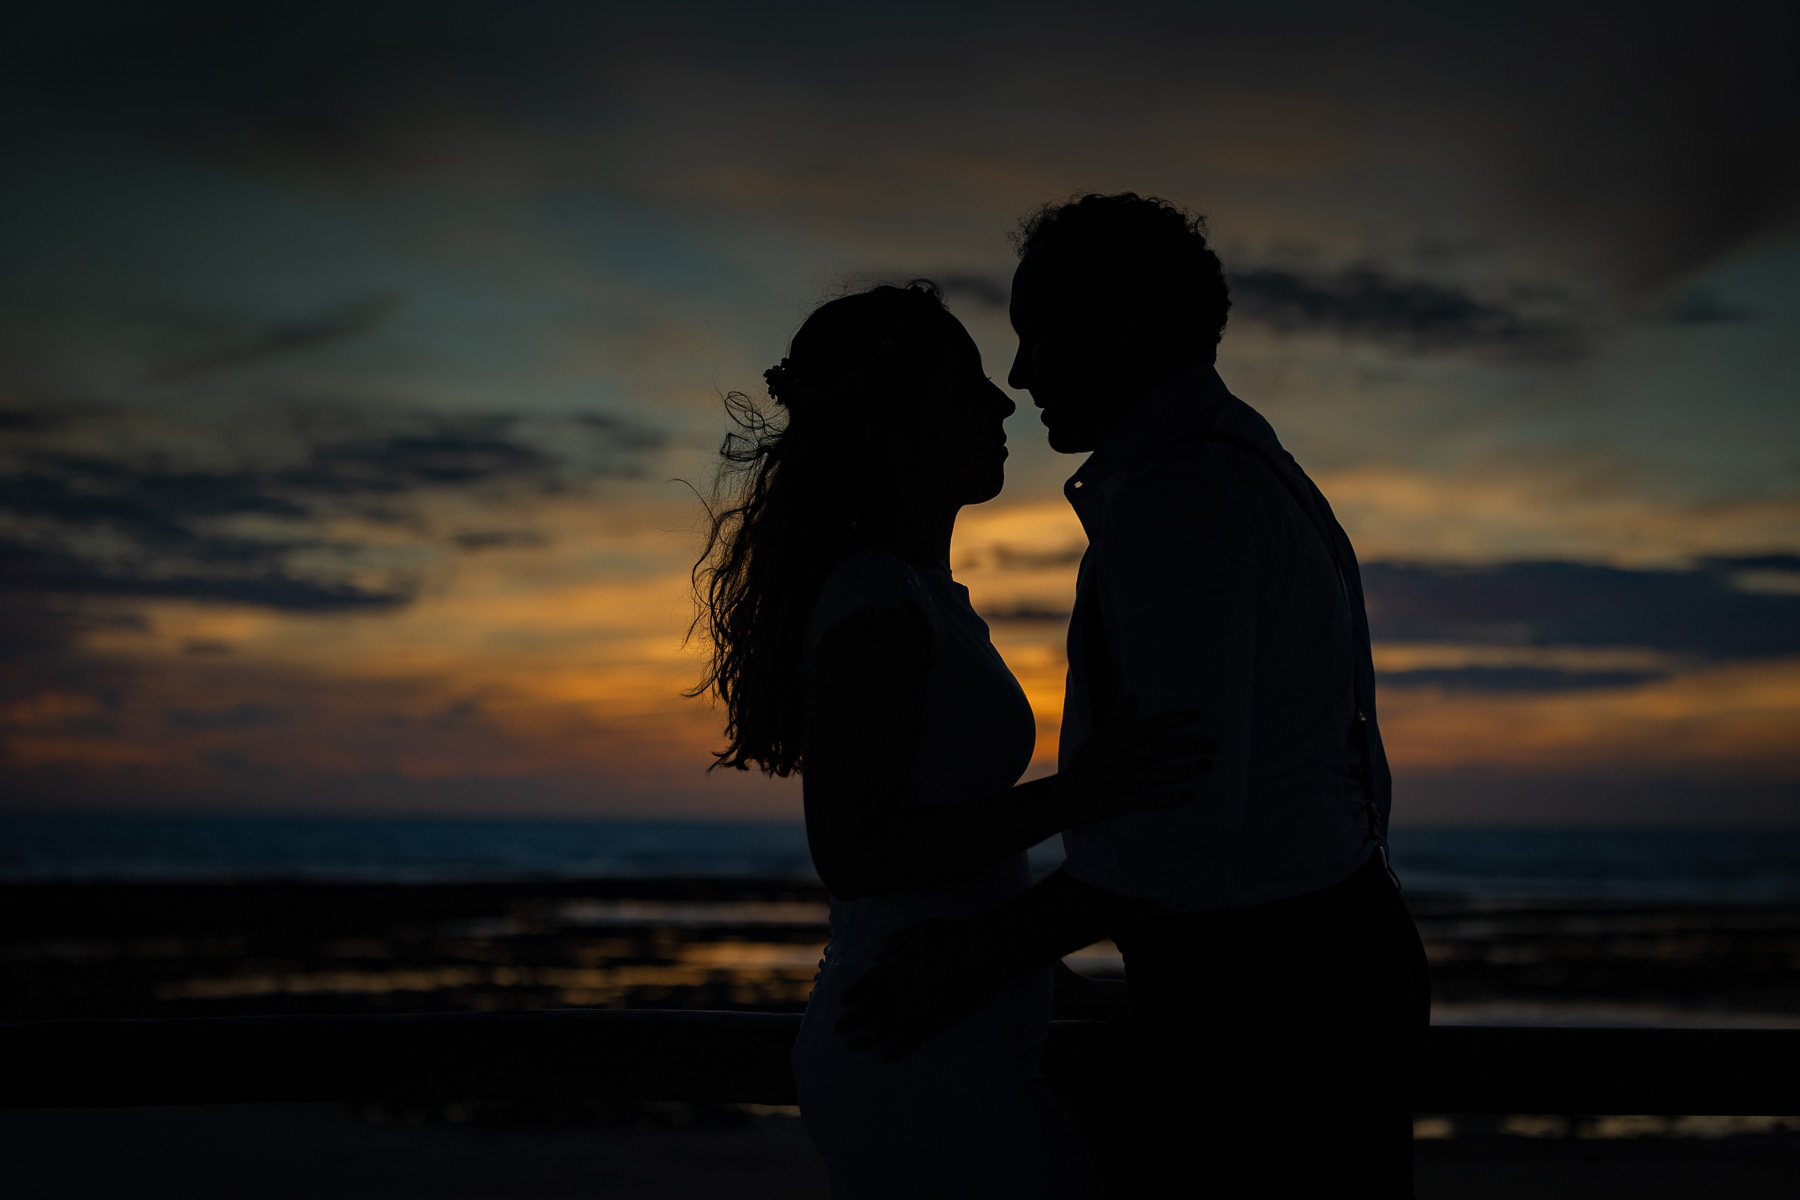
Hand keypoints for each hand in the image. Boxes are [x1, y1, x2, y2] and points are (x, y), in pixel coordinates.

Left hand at [835, 917, 996, 1062]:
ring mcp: (917, 1008)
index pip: (867, 983)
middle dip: (852, 1018)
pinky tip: (885, 1056)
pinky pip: (912, 1039)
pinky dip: (897, 1049)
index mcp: (896, 967)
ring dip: (866, 1036)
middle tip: (839, 1028)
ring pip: (884, 1026)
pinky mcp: (935, 1021)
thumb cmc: (954, 937)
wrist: (984, 955)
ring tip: (853, 1044)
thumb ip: (896, 942)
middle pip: (870, 1007)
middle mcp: (901, 990)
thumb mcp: (921, 929)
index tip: (843, 1001)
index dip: (853, 993)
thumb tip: (877, 956)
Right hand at [1058, 697, 1214, 826]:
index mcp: (1116, 742)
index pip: (1150, 726)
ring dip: (1185, 770)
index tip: (1196, 715)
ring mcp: (1124, 783)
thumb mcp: (1097, 738)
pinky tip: (1189, 795)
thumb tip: (1135, 698)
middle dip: (1188, 745)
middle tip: (1212, 744)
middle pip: (1160, 750)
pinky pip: (1151, 801)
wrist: (1064, 798)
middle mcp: (1122, 760)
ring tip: (1207, 766)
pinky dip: (1170, 799)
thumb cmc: (1083, 766)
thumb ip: (1118, 719)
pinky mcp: (1125, 804)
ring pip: (1160, 775)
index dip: (1174, 719)